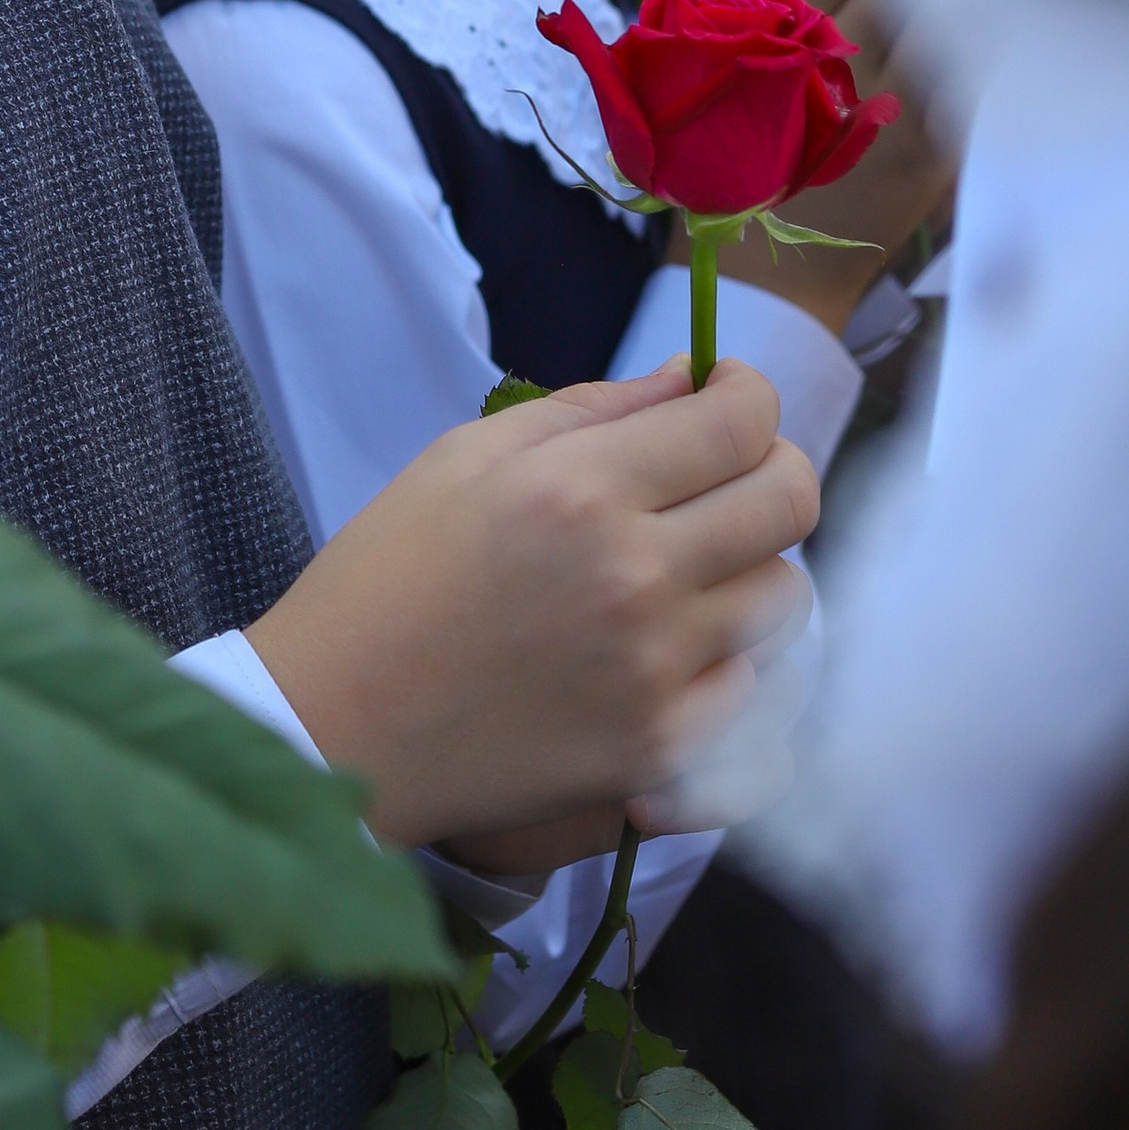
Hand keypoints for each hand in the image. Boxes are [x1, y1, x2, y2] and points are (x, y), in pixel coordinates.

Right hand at [243, 359, 817, 850]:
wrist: (338, 726)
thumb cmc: (386, 577)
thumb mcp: (462, 458)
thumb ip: (587, 409)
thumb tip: (689, 380)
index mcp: (579, 488)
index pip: (741, 421)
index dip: (747, 394)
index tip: (723, 397)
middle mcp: (634, 574)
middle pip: (791, 500)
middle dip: (772, 467)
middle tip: (725, 475)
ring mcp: (656, 670)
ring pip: (785, 595)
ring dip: (748, 569)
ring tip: (685, 570)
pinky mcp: (661, 749)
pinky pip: (754, 687)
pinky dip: (723, 661)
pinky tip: (665, 651)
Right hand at [707, 0, 955, 334]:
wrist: (760, 276)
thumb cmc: (724, 165)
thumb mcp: (714, 60)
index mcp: (779, 38)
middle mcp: (833, 66)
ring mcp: (884, 110)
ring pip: (938, 19)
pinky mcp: (927, 156)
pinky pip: (967, 85)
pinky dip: (980, 48)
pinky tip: (996, 15)